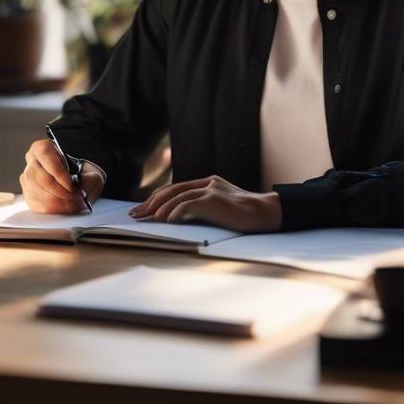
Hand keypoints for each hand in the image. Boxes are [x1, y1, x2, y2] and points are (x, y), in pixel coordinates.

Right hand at [20, 139, 105, 213]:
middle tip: (75, 198)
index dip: (59, 173)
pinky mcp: (28, 196)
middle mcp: (32, 162)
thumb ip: (87, 180)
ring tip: (73, 204)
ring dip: (57, 202)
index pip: (46, 155)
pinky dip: (53, 209)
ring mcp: (27, 180)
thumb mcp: (91, 172)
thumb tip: (80, 190)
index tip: (72, 186)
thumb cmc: (82, 174)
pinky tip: (64, 208)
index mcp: (43, 148)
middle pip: (40, 178)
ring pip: (36, 193)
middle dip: (60, 192)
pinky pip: (36, 206)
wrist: (79, 183)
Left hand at [128, 175, 280, 232]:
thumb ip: (203, 208)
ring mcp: (211, 189)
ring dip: (160, 208)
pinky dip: (175, 212)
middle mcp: (208, 183)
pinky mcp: (214, 199)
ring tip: (148, 219)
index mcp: (208, 183)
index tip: (144, 209)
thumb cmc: (245, 216)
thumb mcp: (221, 208)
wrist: (267, 213)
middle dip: (152, 202)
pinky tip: (166, 220)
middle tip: (136, 214)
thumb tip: (178, 219)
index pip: (176, 188)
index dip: (157, 198)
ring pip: (178, 196)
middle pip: (172, 190)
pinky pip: (188, 204)